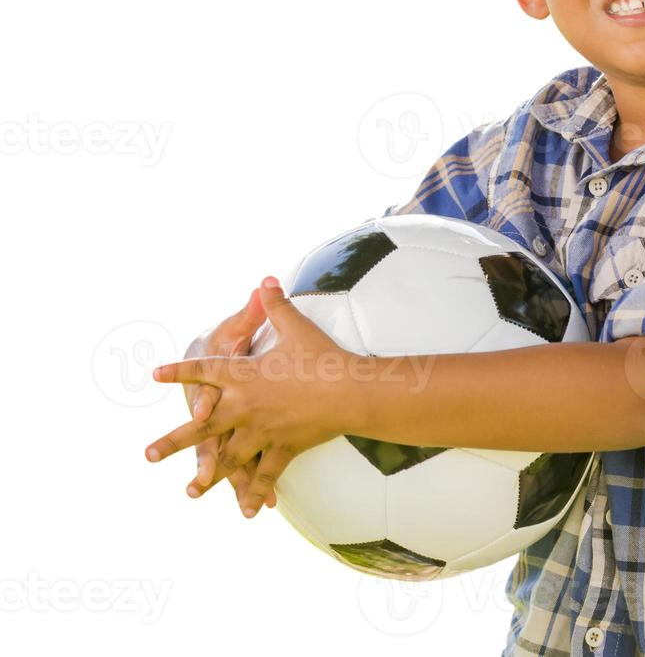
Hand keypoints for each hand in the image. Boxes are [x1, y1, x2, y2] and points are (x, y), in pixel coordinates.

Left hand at [146, 276, 350, 518]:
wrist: (350, 389)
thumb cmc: (322, 356)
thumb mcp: (296, 326)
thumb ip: (275, 305)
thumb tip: (265, 280)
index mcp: (243, 375)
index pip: (203, 371)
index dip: (179, 373)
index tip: (155, 376)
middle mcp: (244, 406)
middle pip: (200, 426)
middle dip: (173, 442)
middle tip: (148, 456)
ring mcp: (261, 431)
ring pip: (227, 457)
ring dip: (207, 476)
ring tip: (190, 492)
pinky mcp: (283, 448)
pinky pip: (266, 474)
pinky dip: (258, 492)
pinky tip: (249, 511)